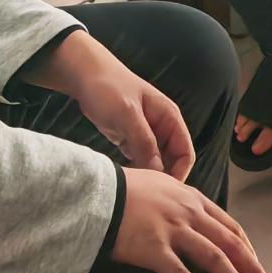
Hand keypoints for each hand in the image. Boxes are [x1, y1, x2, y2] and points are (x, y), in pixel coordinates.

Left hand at [22, 29, 194, 181]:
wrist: (86, 76)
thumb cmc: (110, 89)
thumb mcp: (128, 115)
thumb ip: (145, 142)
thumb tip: (158, 173)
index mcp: (169, 118)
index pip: (185, 152)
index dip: (180, 173)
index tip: (165, 192)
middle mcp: (162, 128)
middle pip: (172, 161)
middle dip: (164, 178)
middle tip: (147, 195)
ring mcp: (146, 135)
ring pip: (155, 163)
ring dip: (148, 177)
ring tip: (135, 191)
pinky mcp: (130, 140)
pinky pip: (140, 161)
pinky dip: (136, 171)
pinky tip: (125, 181)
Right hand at [112, 168, 271, 272]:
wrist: (99, 193)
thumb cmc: (127, 190)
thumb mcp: (163, 186)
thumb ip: (181, 201)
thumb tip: (193, 215)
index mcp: (195, 199)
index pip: (231, 228)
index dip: (249, 251)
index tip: (258, 269)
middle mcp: (190, 214)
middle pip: (231, 245)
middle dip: (253, 271)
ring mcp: (174, 230)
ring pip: (215, 259)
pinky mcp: (155, 248)